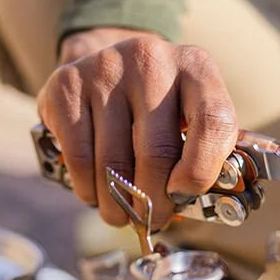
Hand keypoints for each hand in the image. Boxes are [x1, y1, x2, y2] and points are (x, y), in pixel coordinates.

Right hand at [38, 28, 237, 227]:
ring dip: (118, 204)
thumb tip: (195, 203)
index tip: (185, 194)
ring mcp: (105, 69)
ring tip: (123, 215)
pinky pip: (78, 157)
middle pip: (157, 152)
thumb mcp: (191, 113)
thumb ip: (206, 151)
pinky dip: (88, 189)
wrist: (109, 62)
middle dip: (155, 201)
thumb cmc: (160, 104)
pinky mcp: (66, 85)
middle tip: (152, 220)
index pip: (213, 122)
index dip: (201, 170)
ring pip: (114, 162)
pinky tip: (96, 194)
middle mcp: (151, 60)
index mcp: (196, 67)